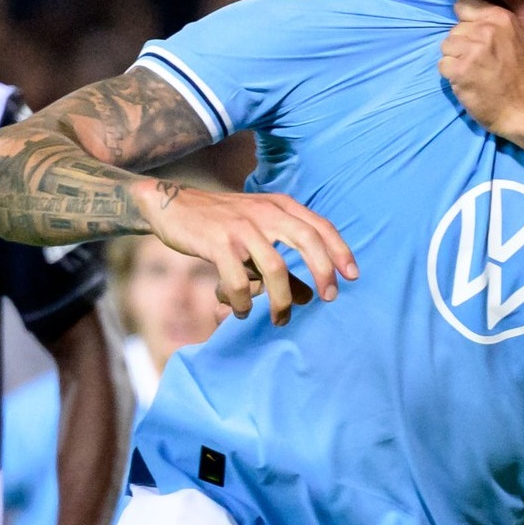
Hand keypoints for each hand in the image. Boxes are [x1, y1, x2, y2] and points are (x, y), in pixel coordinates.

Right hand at [148, 184, 354, 324]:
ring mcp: (241, 227)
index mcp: (278, 205)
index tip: (352, 276)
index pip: (319, 226)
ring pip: (275, 268)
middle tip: (329, 298)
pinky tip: (239, 311)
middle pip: (307, 241)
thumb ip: (282, 259)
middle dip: (323, 272)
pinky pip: (239, 280)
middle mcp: (264, 212)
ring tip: (280, 319)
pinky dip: (242, 301)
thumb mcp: (256, 232)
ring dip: (281, 300)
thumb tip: (310, 296)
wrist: (171, 205)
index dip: (340, 251)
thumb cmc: (220, 223)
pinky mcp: (217, 242)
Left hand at [438, 0, 523, 131]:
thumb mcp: (516, 37)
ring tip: (472, 71)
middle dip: (461, 45)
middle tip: (478, 61)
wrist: (522, 107)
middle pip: (454, 29)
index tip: (474, 37)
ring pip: (446, 46)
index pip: (464, 5)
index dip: (465, 22)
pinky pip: (443, 65)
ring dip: (455, 60)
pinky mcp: (460, 69)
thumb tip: (470, 16)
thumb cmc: (519, 74)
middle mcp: (486, 30)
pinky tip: (466, 81)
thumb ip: (494, 23)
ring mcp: (472, 49)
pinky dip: (451, 75)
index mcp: (500, 18)